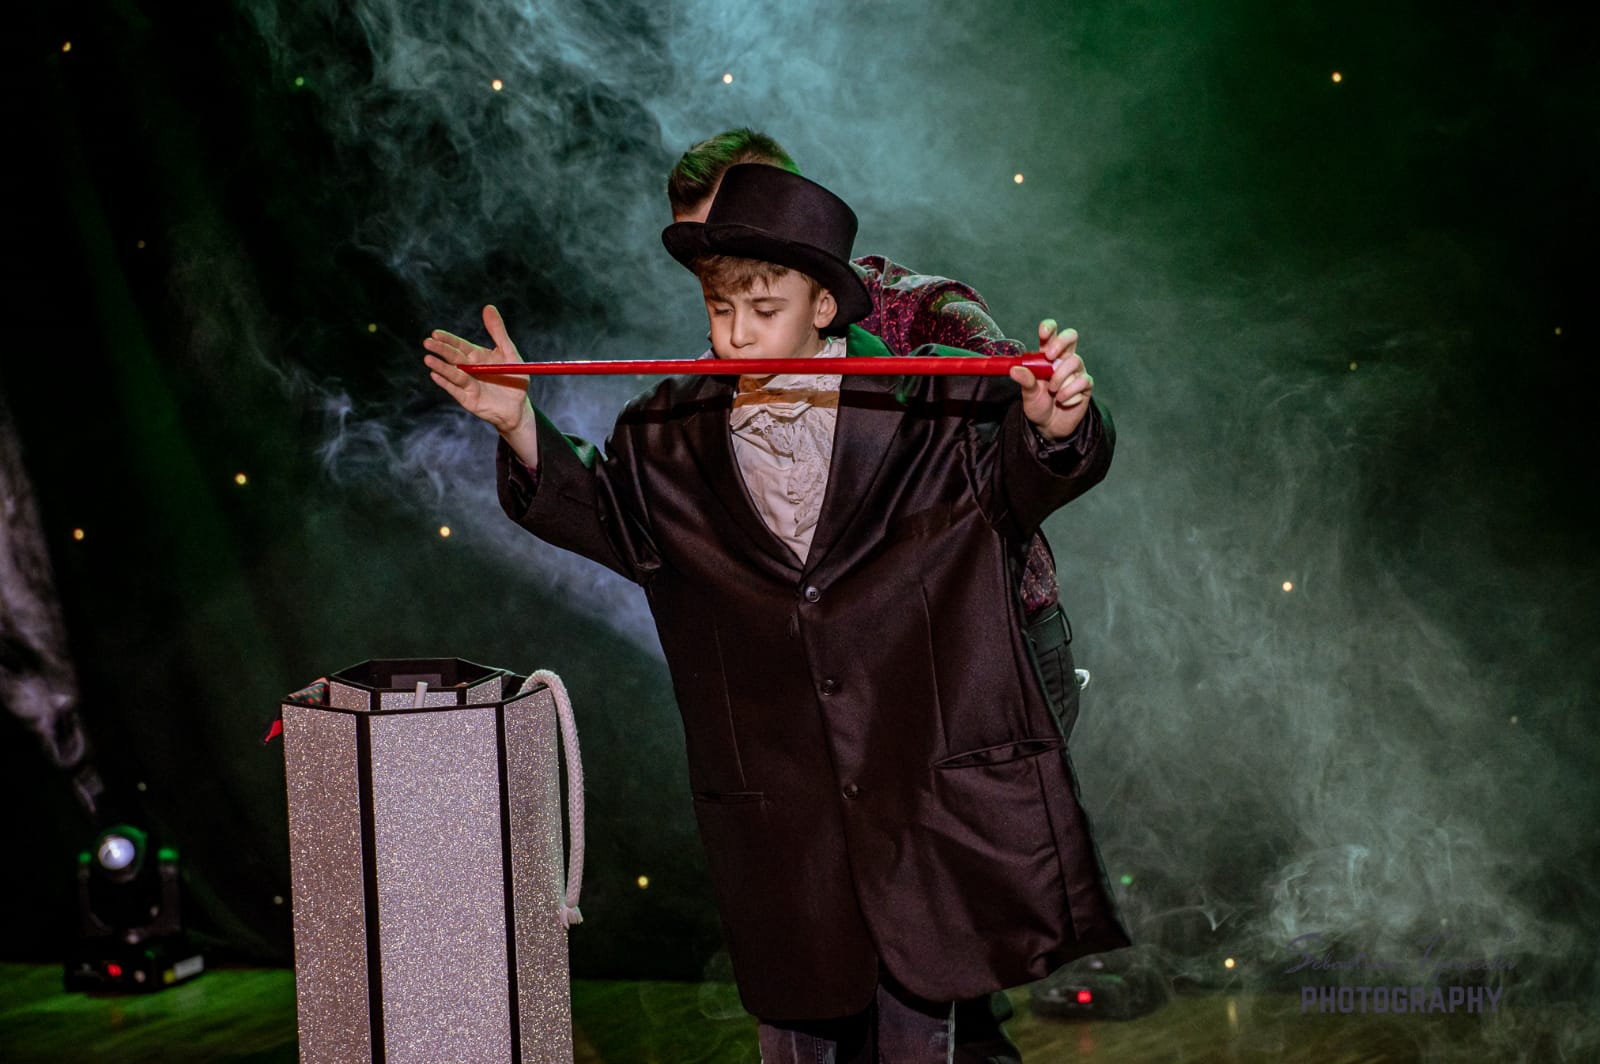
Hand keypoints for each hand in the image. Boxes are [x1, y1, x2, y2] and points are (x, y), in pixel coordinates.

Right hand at [423, 305, 532, 434]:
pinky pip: (455, 390)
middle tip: (428, 342)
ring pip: (452, 373)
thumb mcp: (509, 352)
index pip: (459, 346)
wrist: (520, 406)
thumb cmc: (515, 379)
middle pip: (453, 358)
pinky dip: (446, 382)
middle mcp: (468, 369)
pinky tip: (435, 375)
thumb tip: (488, 306)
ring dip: (440, 366)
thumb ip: (498, 331)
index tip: (436, 333)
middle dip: (440, 350)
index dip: (448, 340)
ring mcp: (467, 384)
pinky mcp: (468, 399)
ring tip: (428, 359)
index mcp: (476, 357)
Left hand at [1008, 319, 1092, 440]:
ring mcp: (1076, 371)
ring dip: (1061, 376)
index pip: (1051, 335)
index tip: (1043, 333)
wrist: (1050, 426)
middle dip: (1061, 343)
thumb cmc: (1038, 405)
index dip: (1049, 328)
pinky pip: (1083, 380)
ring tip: (1053, 390)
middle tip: (1050, 356)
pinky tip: (1062, 400)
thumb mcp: (1028, 393)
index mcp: (1047, 356)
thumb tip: (1014, 369)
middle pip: (1071, 336)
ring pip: (1075, 361)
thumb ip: (1025, 381)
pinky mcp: (1085, 384)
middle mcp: (1063, 359)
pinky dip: (1070, 391)